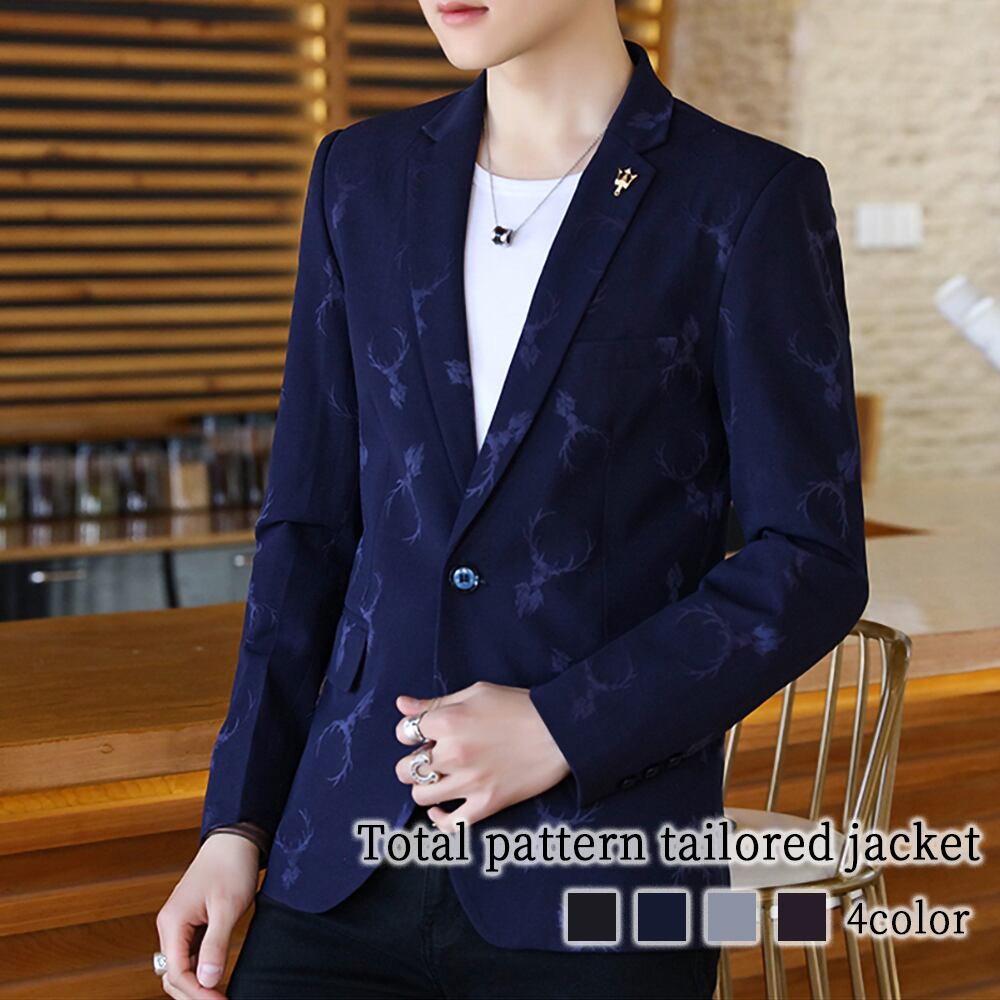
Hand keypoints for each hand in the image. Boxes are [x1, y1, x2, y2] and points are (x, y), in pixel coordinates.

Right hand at [155, 833, 259, 997]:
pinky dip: (201, 969)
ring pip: (181, 967)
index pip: (177, 973)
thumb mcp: (227, 907)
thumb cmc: (231, 866)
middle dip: (195, 993)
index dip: (198, 993)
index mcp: (172, 922)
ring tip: (219, 994)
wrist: (235, 839)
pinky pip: (190, 954)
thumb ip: (216, 944)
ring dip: (197, 983)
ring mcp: (178, 924)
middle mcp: (170, 925)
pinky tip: (216, 976)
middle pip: (174, 975)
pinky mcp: (190, 922)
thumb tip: (207, 980)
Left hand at [394, 681, 570, 832]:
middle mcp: (453, 753)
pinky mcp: (486, 804)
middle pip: (405, 769)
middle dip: (413, 761)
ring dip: (425, 787)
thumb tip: (402, 705)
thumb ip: (435, 702)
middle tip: (430, 756)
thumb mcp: (475, 692)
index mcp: (448, 721)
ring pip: (421, 796)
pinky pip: (449, 824)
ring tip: (440, 777)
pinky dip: (439, 820)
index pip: (404, 733)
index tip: (424, 733)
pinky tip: (441, 808)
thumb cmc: (519, 707)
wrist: (559, 729)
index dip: (411, 732)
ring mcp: (469, 782)